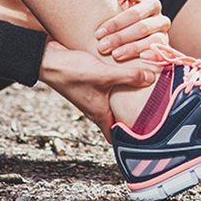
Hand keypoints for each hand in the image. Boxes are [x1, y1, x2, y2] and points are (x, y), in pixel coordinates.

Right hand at [38, 40, 155, 139]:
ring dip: (123, 99)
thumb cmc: (73, 72)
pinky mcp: (88, 83)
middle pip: (115, 119)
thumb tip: (152, 78)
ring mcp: (90, 96)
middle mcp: (94, 108)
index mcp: (98, 114)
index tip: (145, 136)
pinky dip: (116, 85)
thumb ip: (130, 77)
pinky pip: (106, 89)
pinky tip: (124, 73)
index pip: (114, 136)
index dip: (129, 139)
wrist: (48, 60)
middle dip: (130, 117)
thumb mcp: (106, 75)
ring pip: (111, 103)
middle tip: (150, 112)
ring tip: (141, 93)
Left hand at [96, 0, 170, 61]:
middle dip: (121, 38)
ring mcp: (164, 36)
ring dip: (133, 49)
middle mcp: (161, 20)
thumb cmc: (114, 8)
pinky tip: (140, 60)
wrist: (111, 24)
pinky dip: (153, 57)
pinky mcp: (163, 52)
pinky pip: (163, 55)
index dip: (117, 22)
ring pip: (153, 42)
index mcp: (151, 5)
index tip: (99, 32)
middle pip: (144, 28)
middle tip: (102, 47)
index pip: (137, 13)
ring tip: (115, 55)